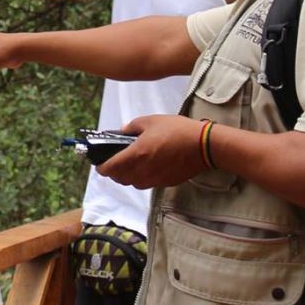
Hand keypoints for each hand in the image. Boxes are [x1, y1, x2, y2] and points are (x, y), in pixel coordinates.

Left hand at [97, 113, 211, 188]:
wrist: (204, 146)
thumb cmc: (178, 130)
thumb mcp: (152, 120)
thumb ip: (133, 126)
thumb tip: (123, 131)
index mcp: (136, 154)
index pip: (111, 168)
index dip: (102, 167)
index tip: (100, 163)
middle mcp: (143, 171)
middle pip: (120, 179)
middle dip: (114, 172)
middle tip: (114, 163)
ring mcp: (155, 179)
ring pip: (133, 184)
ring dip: (127, 177)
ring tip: (130, 165)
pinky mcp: (165, 183)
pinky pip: (147, 184)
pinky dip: (142, 178)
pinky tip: (147, 167)